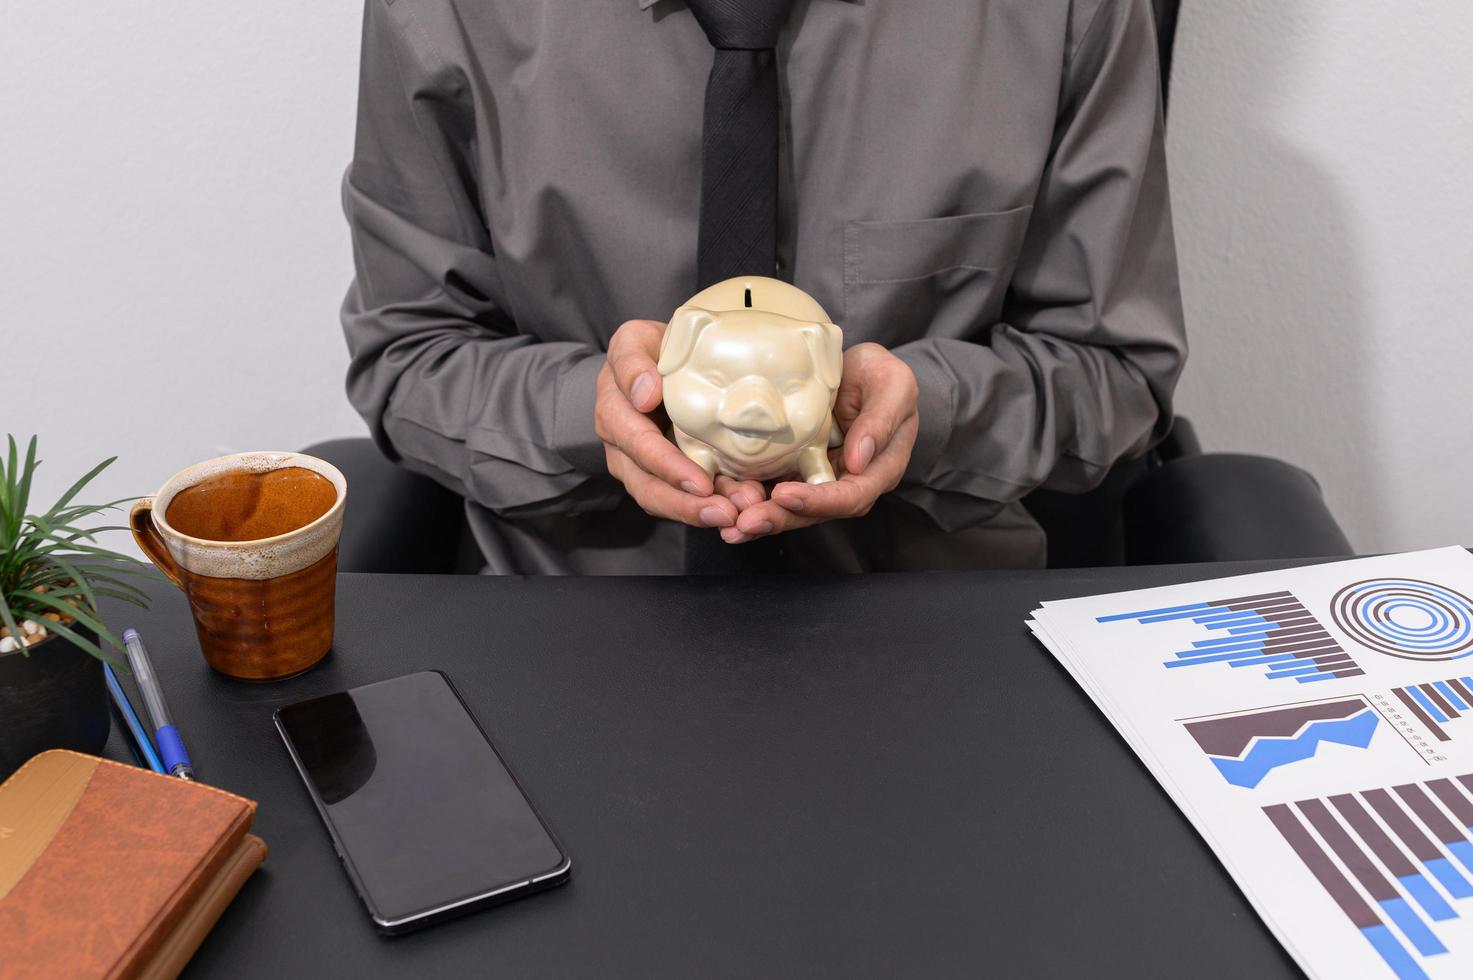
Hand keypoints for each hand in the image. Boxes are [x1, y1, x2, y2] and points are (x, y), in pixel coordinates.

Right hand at [595, 320, 765, 528]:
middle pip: (647, 485)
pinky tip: (736, 511)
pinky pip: (678, 499)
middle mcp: (621, 446)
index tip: (699, 482)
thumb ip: (633, 361)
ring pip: (662, 500)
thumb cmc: (648, 350)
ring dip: (697, 513)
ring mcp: (638, 465)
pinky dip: (705, 508)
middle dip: (685, 504)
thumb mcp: (634, 340)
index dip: (667, 466)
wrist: (651, 364)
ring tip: (733, 518)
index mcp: (614, 411)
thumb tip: (645, 394)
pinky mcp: (662, 474)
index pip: (638, 445)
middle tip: (725, 513)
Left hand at [722, 342, 918, 542]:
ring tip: (729, 525)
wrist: (854, 370)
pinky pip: (771, 489)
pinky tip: (723, 502)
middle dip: (779, 518)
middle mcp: (845, 483)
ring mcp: (817, 479)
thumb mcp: (893, 384)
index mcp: (876, 470)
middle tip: (745, 522)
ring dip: (759, 518)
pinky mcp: (793, 468)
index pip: (850, 497)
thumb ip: (882, 420)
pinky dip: (748, 498)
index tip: (786, 494)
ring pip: (789, 508)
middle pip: (814, 512)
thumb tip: (858, 460)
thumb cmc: (879, 375)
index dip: (819, 501)